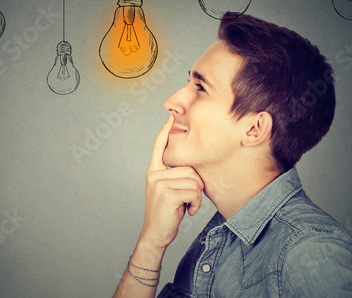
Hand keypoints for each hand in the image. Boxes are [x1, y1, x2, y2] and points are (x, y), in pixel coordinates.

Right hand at [139, 115, 203, 251]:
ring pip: (194, 180)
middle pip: (189, 168)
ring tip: (188, 206)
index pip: (159, 147)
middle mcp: (154, 174)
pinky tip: (188, 211)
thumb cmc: (166, 213)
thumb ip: (176, 177)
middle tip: (190, 200)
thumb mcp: (169, 191)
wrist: (155, 235)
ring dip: (197, 196)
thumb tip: (193, 168)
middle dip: (197, 185)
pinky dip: (196, 204)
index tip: (171, 117)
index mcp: (154, 171)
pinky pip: (193, 191)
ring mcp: (159, 183)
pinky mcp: (167, 193)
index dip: (165, 132)